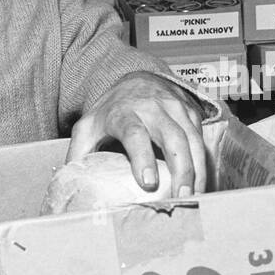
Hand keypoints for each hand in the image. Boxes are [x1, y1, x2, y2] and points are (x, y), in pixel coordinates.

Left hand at [70, 71, 207, 194]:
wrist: (136, 77)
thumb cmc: (112, 110)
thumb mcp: (88, 126)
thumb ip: (78, 152)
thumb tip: (70, 183)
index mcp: (124, 113)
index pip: (135, 134)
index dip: (142, 158)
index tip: (148, 182)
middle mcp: (153, 108)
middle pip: (172, 138)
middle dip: (181, 169)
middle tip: (183, 196)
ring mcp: (176, 109)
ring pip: (192, 140)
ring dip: (197, 170)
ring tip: (196, 196)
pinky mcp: (191, 113)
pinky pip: (201, 139)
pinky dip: (203, 163)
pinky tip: (201, 184)